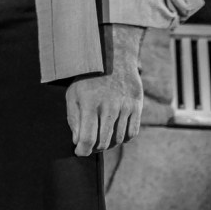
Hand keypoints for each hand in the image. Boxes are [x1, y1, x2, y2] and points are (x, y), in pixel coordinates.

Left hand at [65, 25, 144, 156]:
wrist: (112, 57)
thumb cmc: (88, 78)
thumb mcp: (73, 94)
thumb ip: (74, 119)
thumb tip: (78, 142)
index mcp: (89, 103)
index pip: (88, 138)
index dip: (83, 150)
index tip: (80, 152)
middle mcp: (108, 106)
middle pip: (103, 142)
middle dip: (94, 147)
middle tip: (90, 144)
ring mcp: (125, 106)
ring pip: (118, 140)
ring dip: (109, 143)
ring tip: (102, 137)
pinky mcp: (136, 106)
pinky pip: (132, 133)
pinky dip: (124, 138)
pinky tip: (116, 131)